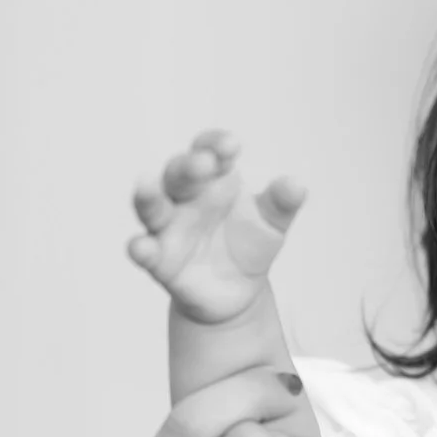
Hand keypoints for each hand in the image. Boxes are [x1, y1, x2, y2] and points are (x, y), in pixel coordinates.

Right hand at [127, 129, 306, 324]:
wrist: (237, 292)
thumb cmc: (249, 245)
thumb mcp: (272, 223)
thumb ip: (281, 203)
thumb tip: (296, 185)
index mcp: (213, 179)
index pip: (209, 150)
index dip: (216, 144)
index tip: (233, 146)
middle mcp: (185, 198)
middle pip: (178, 174)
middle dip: (188, 166)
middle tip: (204, 163)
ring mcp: (169, 229)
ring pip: (152, 207)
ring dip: (148, 196)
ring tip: (145, 183)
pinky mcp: (160, 262)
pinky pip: (146, 252)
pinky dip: (140, 249)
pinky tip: (141, 247)